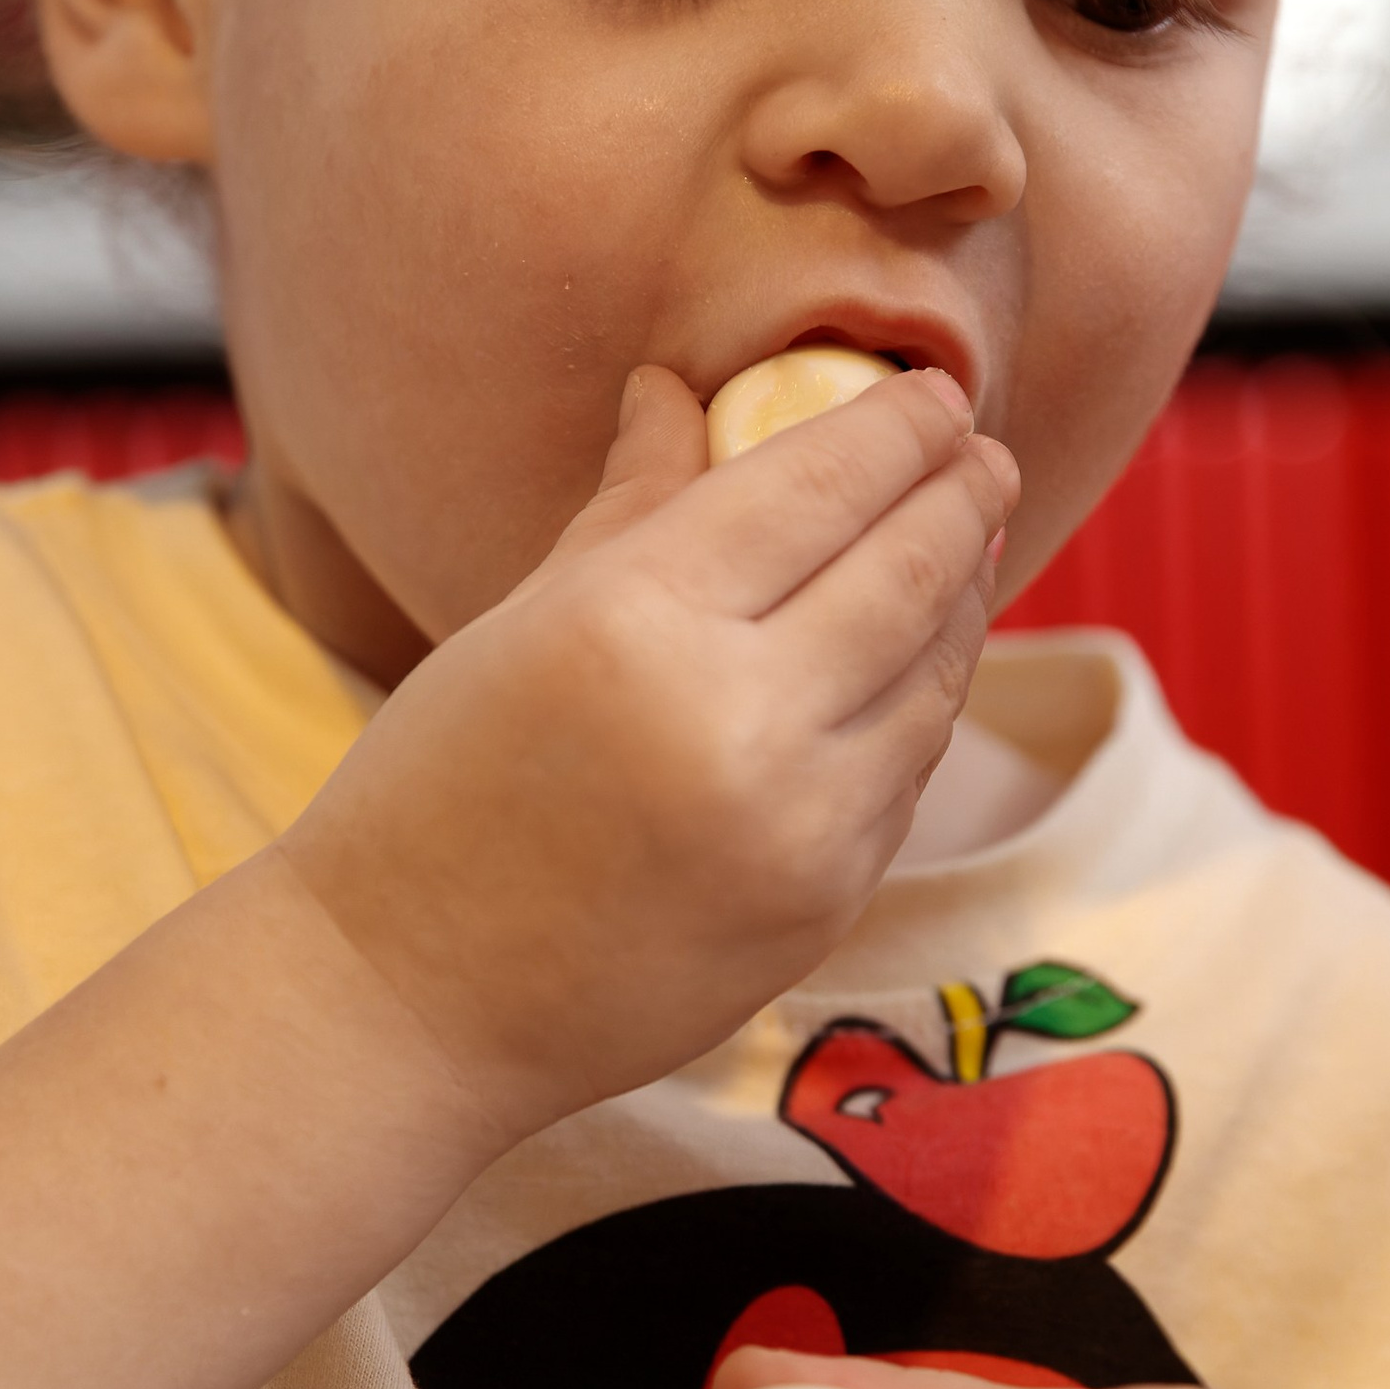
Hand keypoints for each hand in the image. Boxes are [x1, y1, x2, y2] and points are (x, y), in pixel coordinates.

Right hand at [281, 367, 1017, 1146]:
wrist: (406, 1002)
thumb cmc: (436, 791)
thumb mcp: (521, 620)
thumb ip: (632, 500)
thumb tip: (679, 386)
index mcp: (638, 620)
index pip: (820, 483)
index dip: (899, 427)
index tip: (937, 395)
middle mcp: (737, 718)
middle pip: (909, 570)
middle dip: (963, 496)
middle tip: (983, 456)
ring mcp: (797, 826)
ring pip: (933, 679)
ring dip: (961, 601)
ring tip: (962, 548)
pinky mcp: (824, 906)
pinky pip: (906, 774)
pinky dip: (921, 704)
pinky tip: (914, 665)